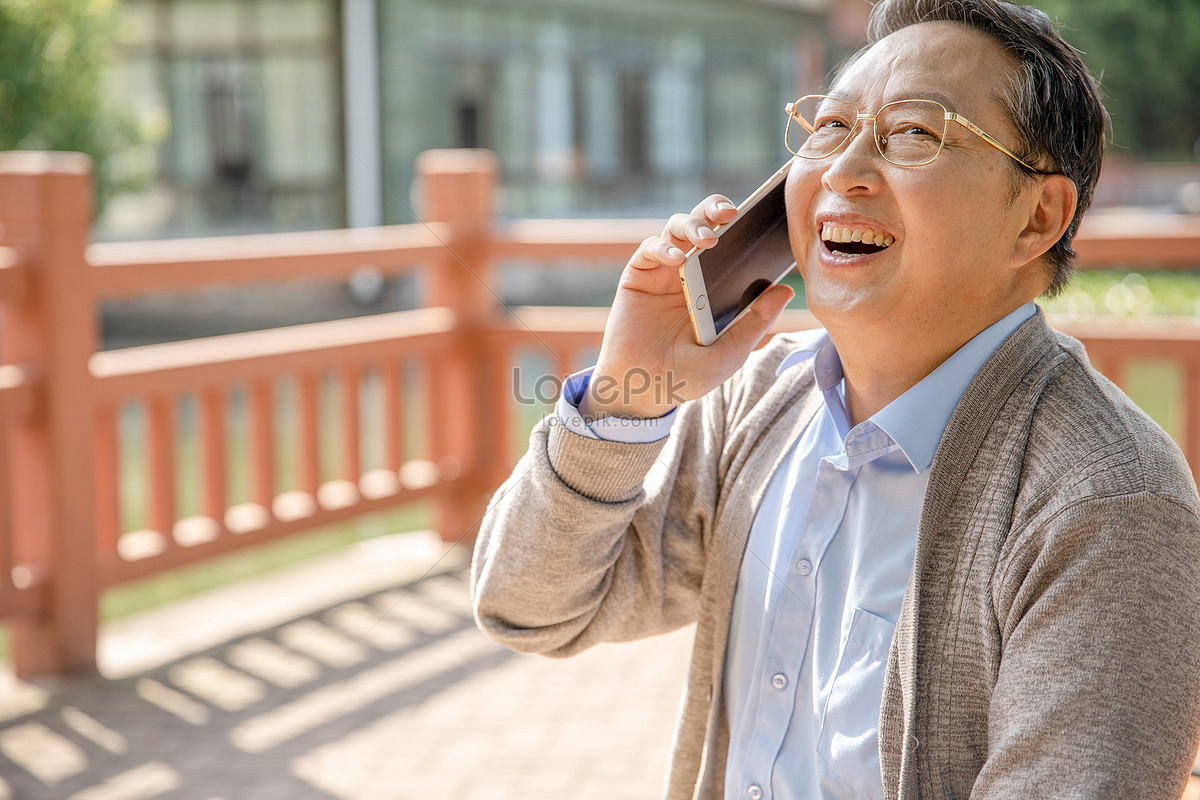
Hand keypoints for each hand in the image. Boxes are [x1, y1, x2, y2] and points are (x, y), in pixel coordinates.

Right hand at [579, 194, 794, 419]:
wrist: (644, 391)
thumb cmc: (687, 375)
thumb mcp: (730, 352)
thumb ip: (756, 321)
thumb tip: (786, 290)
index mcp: (715, 284)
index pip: (733, 243)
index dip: (746, 225)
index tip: (765, 217)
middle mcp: (690, 271)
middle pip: (704, 223)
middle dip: (717, 210)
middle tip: (733, 214)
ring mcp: (663, 271)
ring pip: (677, 227)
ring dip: (693, 224)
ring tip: (707, 238)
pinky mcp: (638, 275)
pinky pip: (650, 249)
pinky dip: (663, 247)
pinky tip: (676, 259)